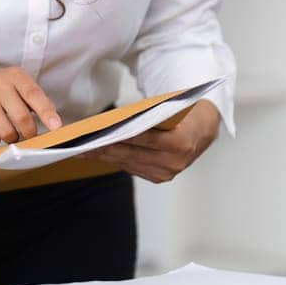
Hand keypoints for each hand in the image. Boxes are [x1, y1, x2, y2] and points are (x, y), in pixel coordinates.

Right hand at [0, 63, 61, 145]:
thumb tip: (54, 122)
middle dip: (29, 133)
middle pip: (21, 119)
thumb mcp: (19, 85)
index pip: (34, 95)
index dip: (46, 112)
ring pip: (5, 132)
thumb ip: (37, 100)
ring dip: (12, 139)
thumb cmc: (0, 88)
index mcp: (15, 75)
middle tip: (28, 135)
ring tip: (10, 132)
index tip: (56, 127)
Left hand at [93, 100, 221, 183]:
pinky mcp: (160, 178)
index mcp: (181, 142)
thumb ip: (149, 114)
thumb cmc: (184, 112)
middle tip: (82, 143)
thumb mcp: (171, 106)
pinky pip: (133, 168)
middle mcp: (175, 162)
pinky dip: (116, 160)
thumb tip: (116, 121)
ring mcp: (168, 173)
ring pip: (129, 163)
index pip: (145, 139)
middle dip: (105, 148)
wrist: (203, 130)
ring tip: (84, 149)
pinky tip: (99, 154)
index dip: (121, 136)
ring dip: (106, 156)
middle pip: (133, 154)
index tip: (99, 134)